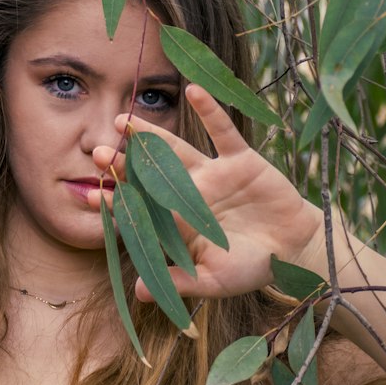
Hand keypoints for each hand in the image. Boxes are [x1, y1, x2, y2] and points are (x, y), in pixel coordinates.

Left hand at [90, 85, 323, 304]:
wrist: (296, 249)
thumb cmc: (252, 268)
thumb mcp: (215, 280)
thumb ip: (181, 282)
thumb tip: (139, 294)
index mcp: (179, 222)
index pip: (142, 209)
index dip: (117, 201)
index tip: (89, 193)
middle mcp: (190, 193)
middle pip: (150, 174)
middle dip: (124, 163)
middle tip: (97, 152)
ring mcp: (213, 173)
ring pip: (176, 148)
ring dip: (151, 134)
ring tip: (124, 119)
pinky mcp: (239, 159)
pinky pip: (222, 131)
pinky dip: (209, 111)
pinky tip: (191, 90)